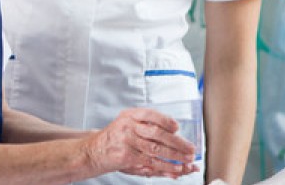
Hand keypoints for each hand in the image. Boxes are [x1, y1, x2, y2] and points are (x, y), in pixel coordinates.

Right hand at [81, 108, 198, 178]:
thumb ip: (147, 124)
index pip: (150, 115)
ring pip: (155, 149)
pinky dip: (164, 167)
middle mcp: (128, 127)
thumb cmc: (114, 137)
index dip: (165, 120)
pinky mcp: (126, 157)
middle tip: (191, 148)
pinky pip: (149, 162)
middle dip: (177, 142)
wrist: (93, 151)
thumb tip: (174, 129)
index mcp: (130, 115)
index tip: (177, 128)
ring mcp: (127, 142)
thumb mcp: (126, 122)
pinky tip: (175, 169)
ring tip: (188, 160)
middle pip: (156, 133)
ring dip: (174, 156)